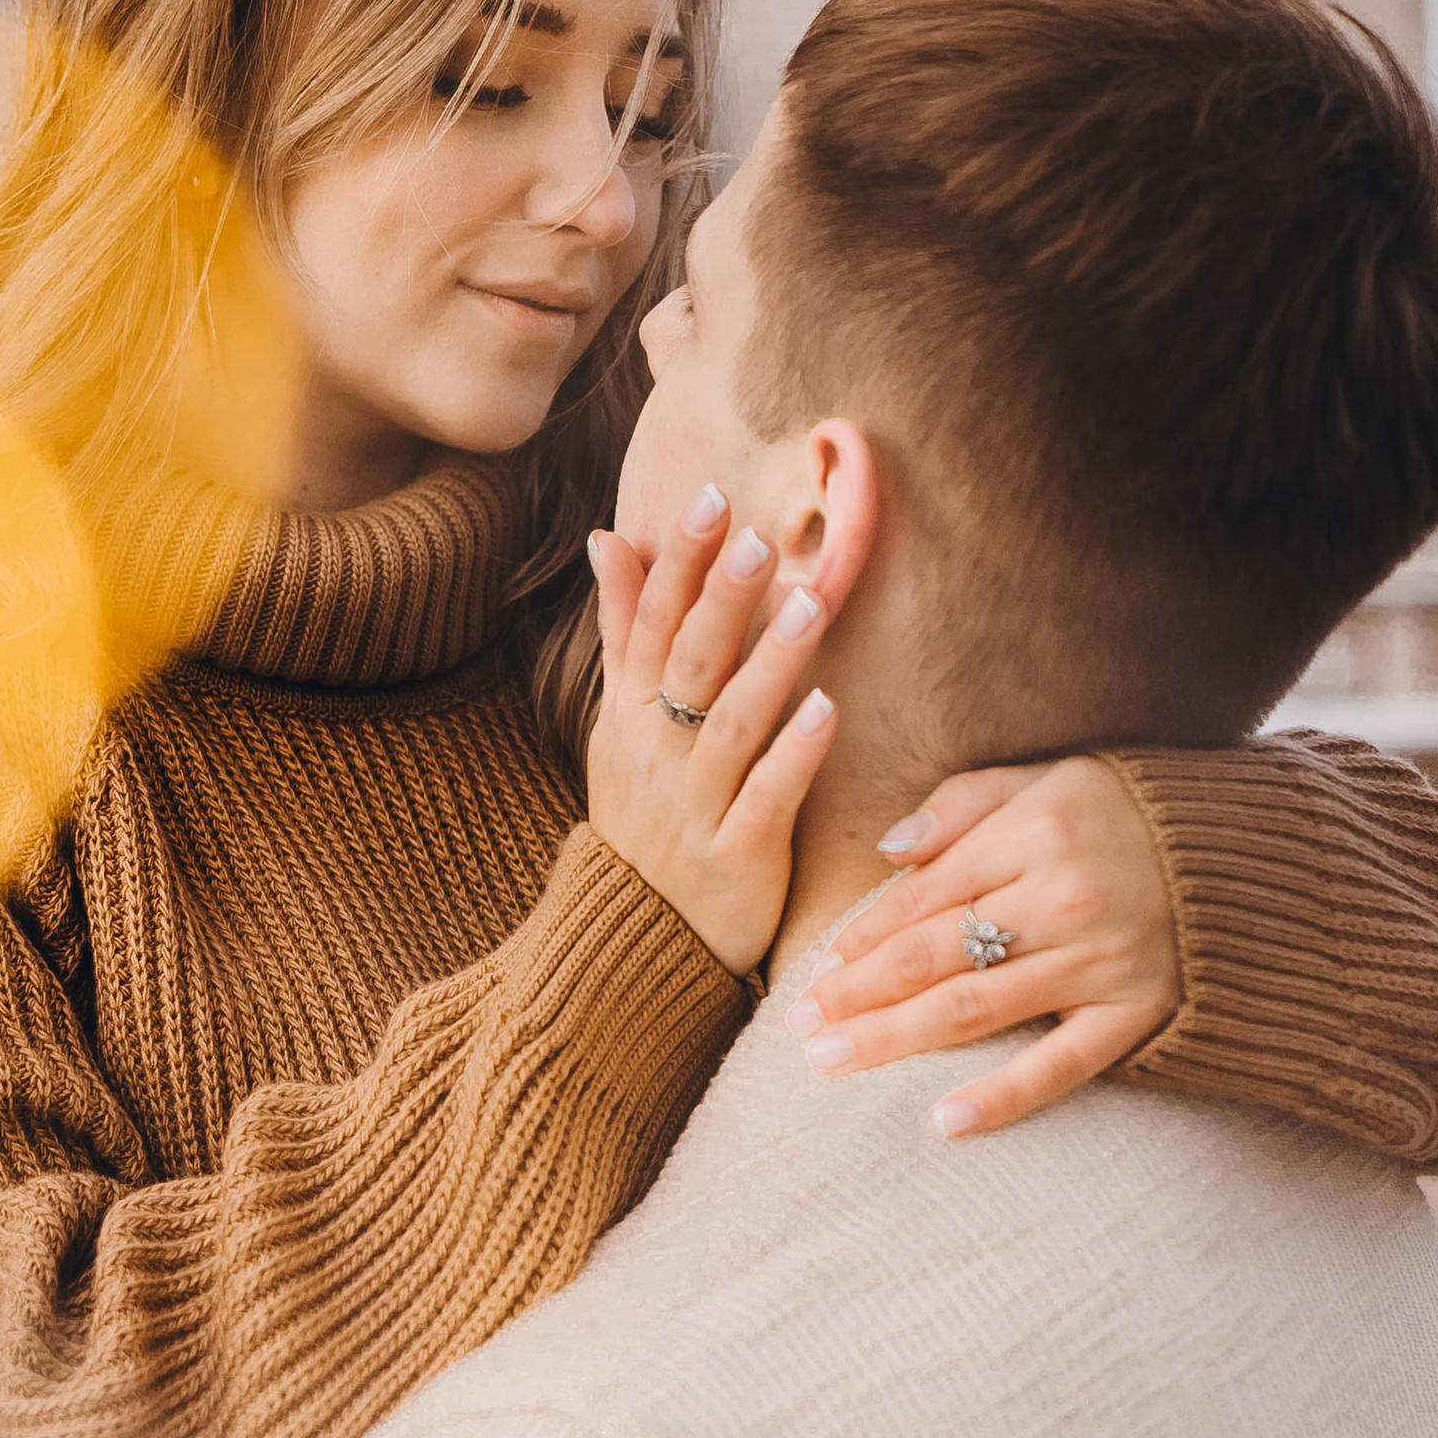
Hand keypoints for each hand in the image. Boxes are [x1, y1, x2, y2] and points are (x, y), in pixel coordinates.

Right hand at [584, 487, 850, 975]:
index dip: (681, 562)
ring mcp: (695, 804)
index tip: (713, 498)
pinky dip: (795, 753)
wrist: (634, 939)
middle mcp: (657, 751)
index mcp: (631, 712)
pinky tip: (829, 709)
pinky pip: (767, 797)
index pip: (651, 622)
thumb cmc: (644, 814)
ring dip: (769, 663)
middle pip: (689, 662)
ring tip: (809, 605)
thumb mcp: (619, 721)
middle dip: (722, 598)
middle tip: (757, 535)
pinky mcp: (737, 855)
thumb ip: (623, 629)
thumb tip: (608, 536)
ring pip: (732, 723)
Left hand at [785, 759, 1179, 1136]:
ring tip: (833, 1061)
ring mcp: (1102, 961)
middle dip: (858, 994)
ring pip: (976, 1010)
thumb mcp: (1045, 780)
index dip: (863, 937)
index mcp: (1034, 832)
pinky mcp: (1136, 1015)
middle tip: (801, 1027)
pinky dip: (1003, 1097)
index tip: (818, 971)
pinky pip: (1061, 1067)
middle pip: (936, 956)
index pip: (925, 895)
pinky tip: (943, 1122)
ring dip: (896, 1039)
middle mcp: (1064, 897)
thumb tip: (886, 850)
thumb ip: (961, 805)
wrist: (1244, 857)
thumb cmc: (1122, 815)